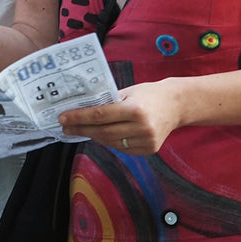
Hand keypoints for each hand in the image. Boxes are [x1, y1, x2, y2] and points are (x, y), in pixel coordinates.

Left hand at [56, 80, 182, 155]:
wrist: (177, 105)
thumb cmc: (149, 94)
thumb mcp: (128, 91)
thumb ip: (108, 101)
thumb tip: (82, 108)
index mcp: (135, 109)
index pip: (100, 116)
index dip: (79, 118)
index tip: (63, 118)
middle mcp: (141, 127)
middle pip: (103, 132)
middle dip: (81, 129)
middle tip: (66, 127)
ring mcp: (146, 141)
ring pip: (111, 142)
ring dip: (93, 136)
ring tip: (79, 130)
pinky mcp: (149, 150)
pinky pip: (122, 148)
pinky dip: (109, 142)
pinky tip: (99, 135)